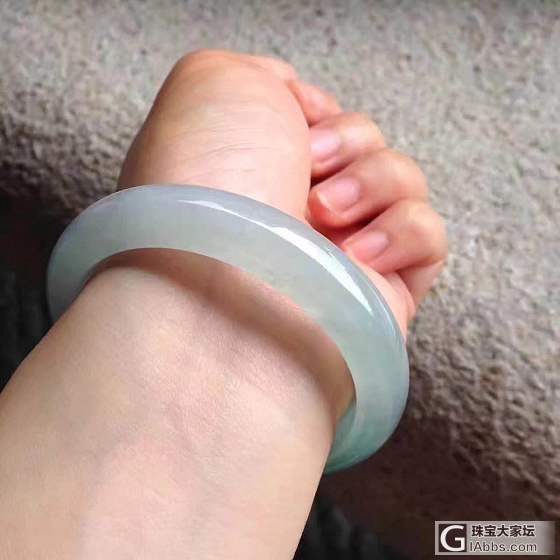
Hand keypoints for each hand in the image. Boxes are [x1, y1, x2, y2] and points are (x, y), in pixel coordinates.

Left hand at [120, 50, 446, 336]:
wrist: (222, 294)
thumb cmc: (208, 187)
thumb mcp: (213, 84)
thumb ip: (261, 76)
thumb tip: (302, 104)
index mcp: (260, 169)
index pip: (319, 121)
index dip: (315, 111)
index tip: (291, 120)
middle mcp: (298, 211)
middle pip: (367, 144)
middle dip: (346, 142)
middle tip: (308, 168)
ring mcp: (342, 251)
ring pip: (404, 182)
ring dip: (372, 183)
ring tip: (325, 215)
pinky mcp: (384, 291)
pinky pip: (429, 236)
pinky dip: (401, 232)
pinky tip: (358, 257)